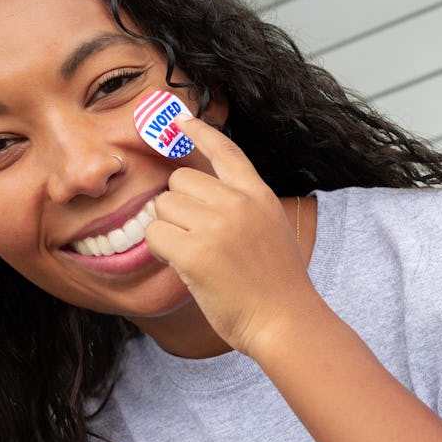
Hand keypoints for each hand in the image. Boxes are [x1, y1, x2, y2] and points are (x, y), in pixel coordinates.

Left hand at [144, 116, 320, 354]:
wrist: (286, 321)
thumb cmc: (277, 285)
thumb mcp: (272, 229)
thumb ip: (244, 207)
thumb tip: (200, 195)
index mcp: (258, 195)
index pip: (225, 151)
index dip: (199, 132)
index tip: (179, 120)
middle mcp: (238, 203)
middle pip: (180, 181)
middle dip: (178, 208)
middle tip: (196, 239)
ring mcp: (218, 226)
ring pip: (164, 206)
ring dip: (169, 230)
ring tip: (194, 256)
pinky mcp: (196, 252)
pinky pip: (156, 235)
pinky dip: (161, 251)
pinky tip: (183, 266)